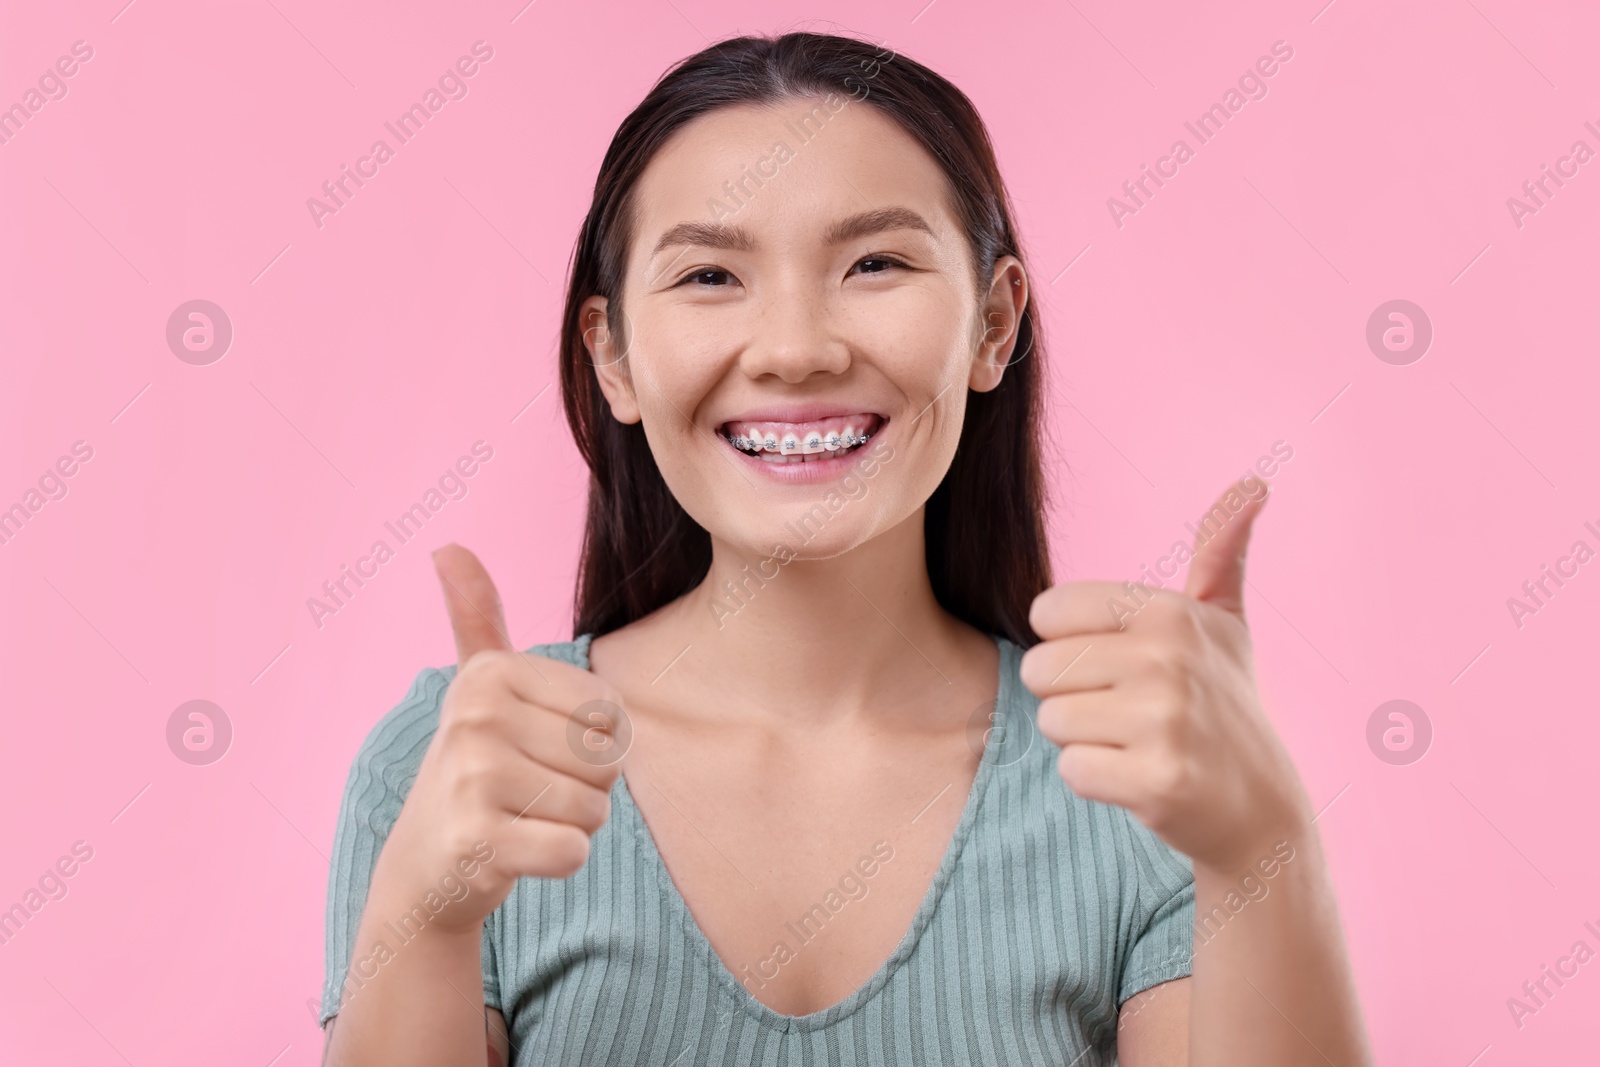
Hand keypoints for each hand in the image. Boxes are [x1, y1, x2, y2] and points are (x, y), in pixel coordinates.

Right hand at [370, 544, 626, 933]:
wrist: (425, 865)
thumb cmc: (476, 767)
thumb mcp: (479, 687)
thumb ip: (476, 617)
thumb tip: (446, 546)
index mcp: (492, 672)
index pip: (612, 712)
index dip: (595, 744)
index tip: (538, 751)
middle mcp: (476, 714)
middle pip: (607, 759)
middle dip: (586, 789)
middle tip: (531, 793)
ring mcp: (472, 777)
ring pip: (594, 808)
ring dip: (571, 826)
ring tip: (520, 819)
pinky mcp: (477, 841)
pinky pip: (572, 851)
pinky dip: (558, 861)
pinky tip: (516, 854)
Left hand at [1019, 479, 1312, 874]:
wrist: (1261, 810)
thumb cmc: (1224, 706)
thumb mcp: (1224, 623)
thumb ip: (1221, 552)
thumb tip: (1255, 482)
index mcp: (1169, 611)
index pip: (1048, 613)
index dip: (1071, 645)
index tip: (1122, 665)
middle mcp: (1169, 657)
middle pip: (1041, 669)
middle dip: (1071, 696)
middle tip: (1129, 713)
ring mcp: (1165, 720)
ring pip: (1051, 720)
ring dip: (1083, 739)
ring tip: (1137, 743)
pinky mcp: (1157, 780)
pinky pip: (1071, 770)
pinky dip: (1095, 781)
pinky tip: (1140, 779)